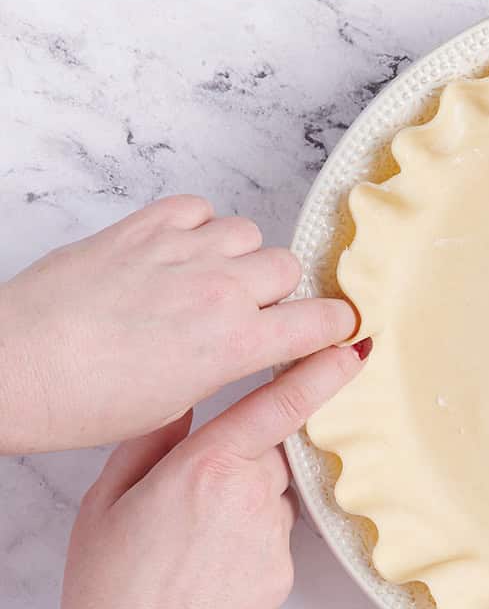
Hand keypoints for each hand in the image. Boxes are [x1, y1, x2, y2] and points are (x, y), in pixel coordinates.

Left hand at [0, 195, 355, 453]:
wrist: (12, 368)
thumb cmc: (83, 400)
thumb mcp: (179, 401)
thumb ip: (231, 365)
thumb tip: (258, 347)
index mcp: (234, 344)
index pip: (322, 320)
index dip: (336, 324)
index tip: (335, 327)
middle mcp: (219, 289)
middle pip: (289, 268)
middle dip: (279, 290)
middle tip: (253, 311)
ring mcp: (181, 251)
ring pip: (248, 232)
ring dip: (239, 255)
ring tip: (209, 279)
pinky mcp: (143, 226)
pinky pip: (198, 207)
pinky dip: (198, 225)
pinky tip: (179, 251)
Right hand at [56, 344, 366, 608]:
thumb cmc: (109, 583)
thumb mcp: (108, 497)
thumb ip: (153, 439)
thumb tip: (185, 400)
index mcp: (206, 466)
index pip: (277, 405)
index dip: (321, 372)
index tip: (357, 347)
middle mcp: (251, 493)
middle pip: (267, 453)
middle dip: (239, 462)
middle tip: (185, 505)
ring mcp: (274, 534)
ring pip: (271, 494)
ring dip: (244, 503)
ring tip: (191, 545)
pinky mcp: (286, 568)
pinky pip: (274, 534)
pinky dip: (249, 541)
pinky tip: (210, 570)